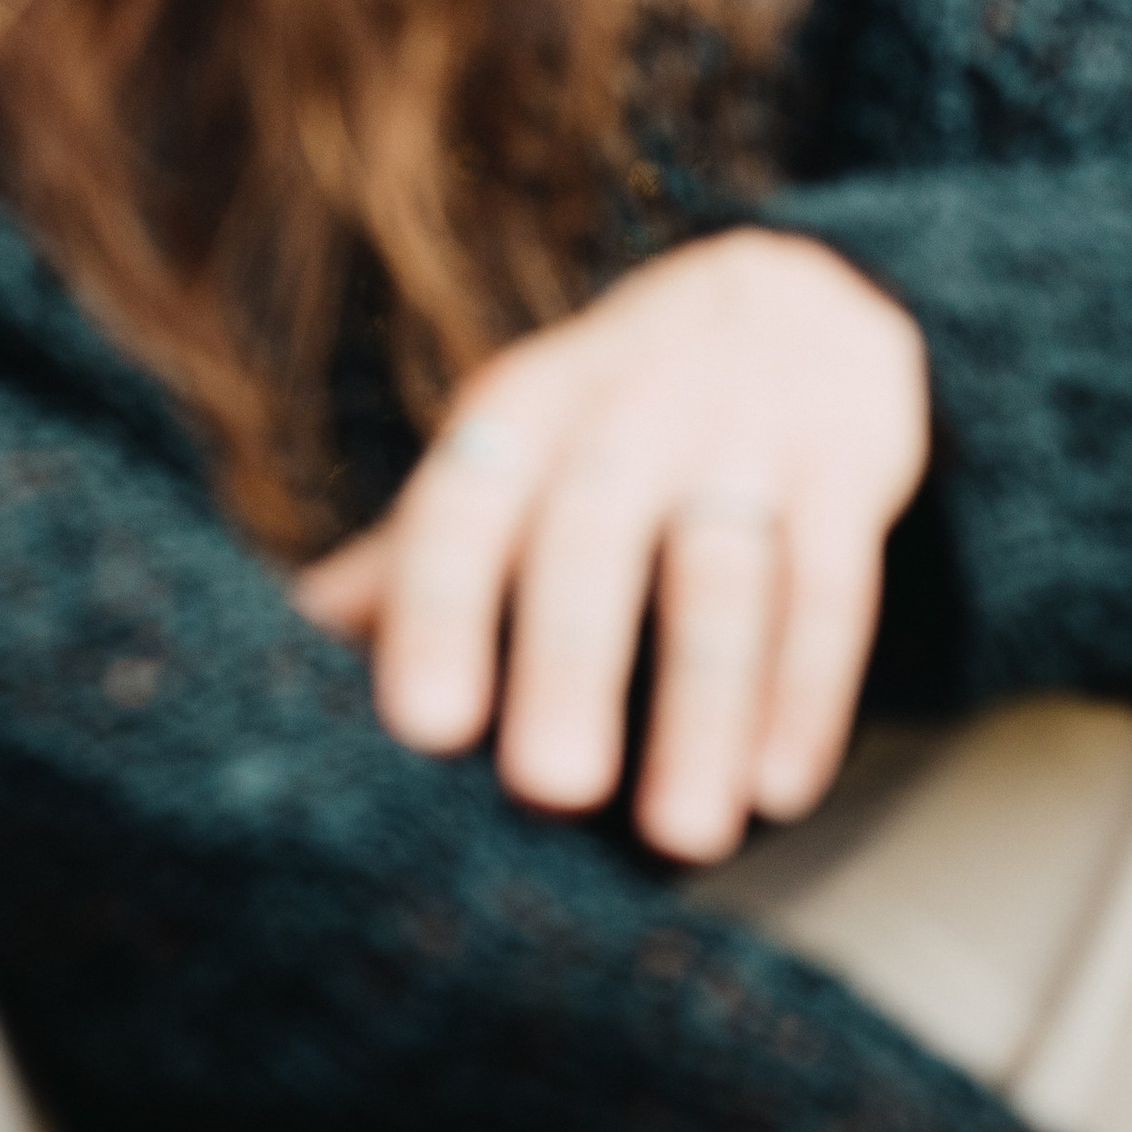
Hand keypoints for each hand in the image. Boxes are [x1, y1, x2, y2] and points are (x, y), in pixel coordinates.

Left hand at [295, 229, 928, 864]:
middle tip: (550, 792)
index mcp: (521, 413)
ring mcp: (745, 432)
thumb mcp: (513, 455)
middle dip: (572, 660)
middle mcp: (629, 410)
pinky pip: (834, 579)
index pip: (464, 501)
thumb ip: (419, 556)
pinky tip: (784, 787)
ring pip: (724, 571)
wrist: (794, 296)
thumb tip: (284, 652)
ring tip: (684, 834)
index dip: (440, 607)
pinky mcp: (847, 466)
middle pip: (593, 534)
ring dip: (708, 704)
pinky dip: (811, 686)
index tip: (421, 728)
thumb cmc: (611, 421)